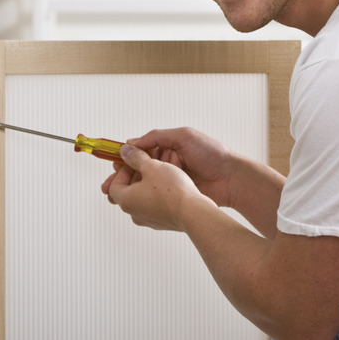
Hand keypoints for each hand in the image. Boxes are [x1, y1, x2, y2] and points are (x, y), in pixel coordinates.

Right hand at [101, 127, 233, 206]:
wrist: (230, 178)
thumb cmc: (212, 153)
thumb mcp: (183, 136)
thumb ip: (157, 136)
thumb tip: (133, 142)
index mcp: (168, 147)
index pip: (141, 151)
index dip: (125, 158)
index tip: (112, 164)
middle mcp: (167, 163)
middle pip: (139, 170)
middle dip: (122, 177)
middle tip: (108, 186)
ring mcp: (170, 181)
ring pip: (144, 185)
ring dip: (129, 190)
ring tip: (114, 197)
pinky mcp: (175, 195)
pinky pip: (155, 196)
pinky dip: (143, 199)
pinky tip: (133, 203)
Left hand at [104, 143, 213, 231]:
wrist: (192, 212)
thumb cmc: (172, 190)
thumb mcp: (151, 166)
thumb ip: (135, 157)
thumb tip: (125, 152)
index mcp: (126, 200)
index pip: (114, 183)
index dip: (123, 169)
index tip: (134, 160)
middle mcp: (134, 212)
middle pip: (128, 190)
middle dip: (137, 174)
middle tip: (148, 163)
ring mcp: (148, 219)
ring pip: (143, 196)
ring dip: (149, 183)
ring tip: (162, 171)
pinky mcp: (162, 222)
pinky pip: (155, 204)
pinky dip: (159, 193)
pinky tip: (171, 185)